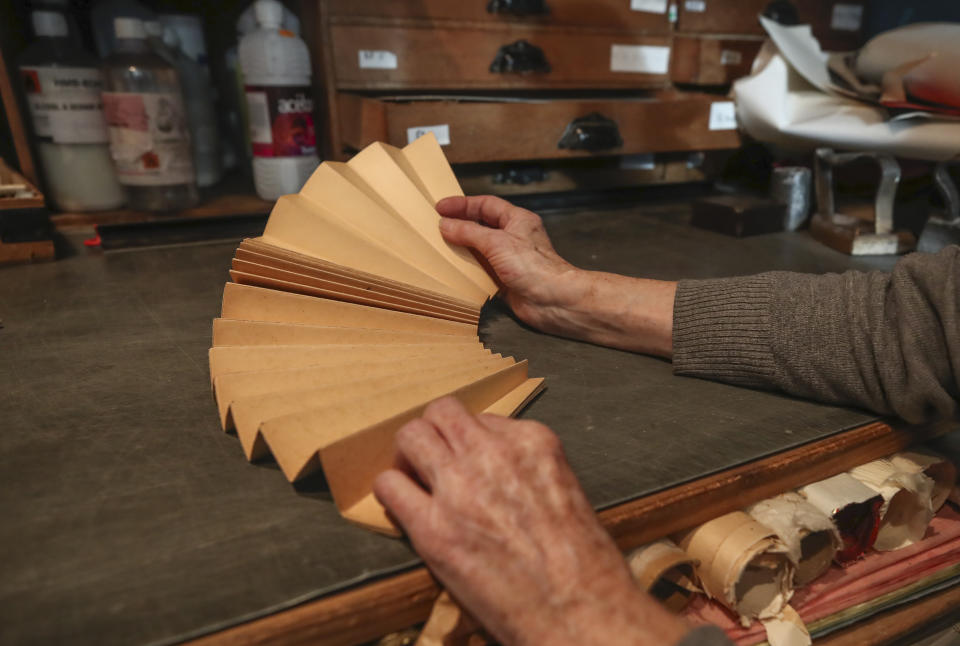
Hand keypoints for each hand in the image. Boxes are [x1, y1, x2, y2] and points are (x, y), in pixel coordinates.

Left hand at [373, 397, 689, 645]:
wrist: (581, 612)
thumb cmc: (584, 566)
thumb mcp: (565, 492)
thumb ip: (527, 472)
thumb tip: (496, 475)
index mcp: (534, 442)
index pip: (484, 420)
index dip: (470, 442)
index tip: (467, 461)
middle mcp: (494, 454)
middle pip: (442, 413)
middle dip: (434, 433)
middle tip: (430, 459)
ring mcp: (461, 487)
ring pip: (412, 436)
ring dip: (408, 454)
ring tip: (412, 477)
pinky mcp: (434, 528)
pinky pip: (390, 486)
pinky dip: (391, 492)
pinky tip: (401, 507)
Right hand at [437, 195, 584, 332]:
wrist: (553, 300)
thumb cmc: (533, 266)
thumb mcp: (497, 242)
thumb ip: (469, 233)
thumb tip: (445, 225)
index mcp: (517, 220)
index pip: (486, 206)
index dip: (463, 204)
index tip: (441, 207)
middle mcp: (514, 237)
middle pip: (482, 226)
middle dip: (460, 225)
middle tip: (436, 225)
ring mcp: (509, 259)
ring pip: (480, 249)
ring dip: (462, 248)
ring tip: (439, 246)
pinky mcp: (505, 280)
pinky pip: (482, 270)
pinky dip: (468, 269)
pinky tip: (453, 269)